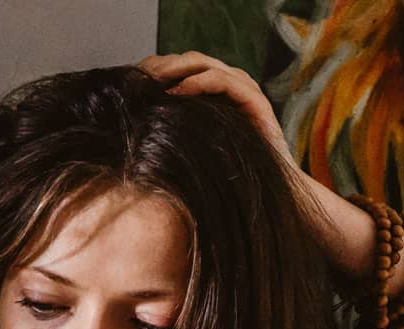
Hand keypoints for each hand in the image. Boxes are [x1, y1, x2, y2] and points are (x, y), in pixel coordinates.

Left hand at [138, 52, 292, 166]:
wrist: (273, 192)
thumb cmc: (230, 175)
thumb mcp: (193, 146)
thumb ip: (173, 129)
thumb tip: (135, 122)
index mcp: (216, 92)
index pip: (182, 68)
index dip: (157, 71)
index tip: (129, 83)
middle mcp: (231, 85)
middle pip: (190, 61)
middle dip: (162, 66)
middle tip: (136, 77)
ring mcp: (245, 90)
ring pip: (205, 64)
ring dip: (176, 69)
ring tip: (152, 81)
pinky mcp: (256, 101)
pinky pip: (223, 80)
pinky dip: (198, 82)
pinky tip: (177, 92)